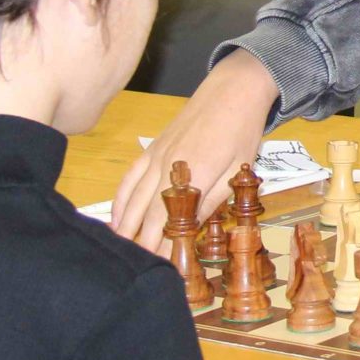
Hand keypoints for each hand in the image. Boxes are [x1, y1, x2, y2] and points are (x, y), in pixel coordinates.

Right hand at [111, 50, 278, 251]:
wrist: (232, 90)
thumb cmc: (241, 131)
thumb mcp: (237, 170)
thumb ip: (212, 199)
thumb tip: (192, 229)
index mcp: (194, 175)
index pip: (170, 221)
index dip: (162, 247)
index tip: (160, 269)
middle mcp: (168, 167)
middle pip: (147, 213)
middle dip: (141, 243)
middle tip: (137, 268)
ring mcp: (155, 156)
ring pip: (132, 198)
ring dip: (125, 227)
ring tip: (121, 252)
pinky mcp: (151, 148)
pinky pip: (129, 178)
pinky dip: (120, 200)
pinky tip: (117, 219)